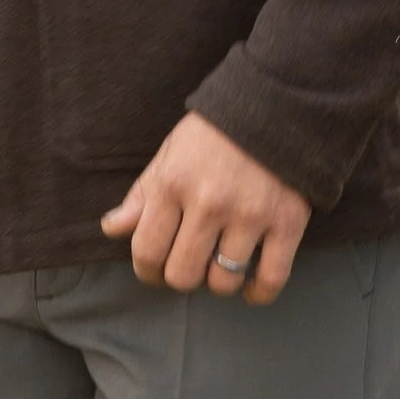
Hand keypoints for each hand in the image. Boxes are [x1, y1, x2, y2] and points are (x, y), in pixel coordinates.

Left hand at [101, 115, 310, 303]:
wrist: (277, 105)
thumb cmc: (215, 133)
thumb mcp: (170, 155)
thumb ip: (142, 195)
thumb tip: (112, 228)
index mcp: (172, 184)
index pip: (147, 251)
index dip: (146, 271)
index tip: (154, 270)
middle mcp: (208, 203)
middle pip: (182, 275)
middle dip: (180, 278)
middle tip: (188, 266)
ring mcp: (250, 215)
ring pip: (223, 281)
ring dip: (217, 283)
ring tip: (219, 267)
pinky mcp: (287, 223)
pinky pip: (270, 278)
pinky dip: (258, 293)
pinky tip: (249, 287)